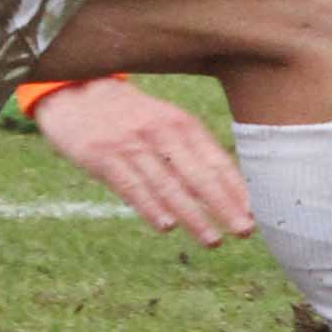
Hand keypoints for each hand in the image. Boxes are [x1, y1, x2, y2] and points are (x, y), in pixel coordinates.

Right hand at [31, 79, 253, 245]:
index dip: (236, 189)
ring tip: (213, 240)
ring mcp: (132, 144)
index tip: (254, 215)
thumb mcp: (163, 123)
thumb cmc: (129, 117)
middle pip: (198, 174)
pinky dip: (151, 207)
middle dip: (224, 205)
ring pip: (168, 185)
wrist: (77, 91)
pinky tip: (167, 226)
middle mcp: (161, 132)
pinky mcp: (103, 156)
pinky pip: (132, 186)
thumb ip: (189, 153)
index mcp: (181, 123)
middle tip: (244, 231)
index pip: (215, 161)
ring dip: (193, 215)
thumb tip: (224, 192)